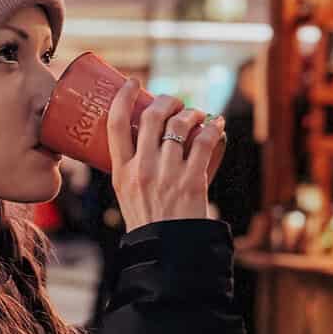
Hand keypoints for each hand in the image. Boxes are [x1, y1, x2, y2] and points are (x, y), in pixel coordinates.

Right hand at [108, 80, 225, 232]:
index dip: (124, 97)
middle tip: (176, 101)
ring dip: (192, 113)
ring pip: (180, 126)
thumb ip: (131, 168)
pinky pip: (204, 143)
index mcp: (120, 172)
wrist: (167, 251)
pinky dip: (213, 128)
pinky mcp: (192, 182)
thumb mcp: (126, 194)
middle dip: (167, 101)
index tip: (133, 82)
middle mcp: (142, 169)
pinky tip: (216, 124)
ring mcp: (167, 175)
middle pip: (152, 118)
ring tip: (197, 114)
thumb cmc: (148, 221)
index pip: (116, 124)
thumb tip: (144, 140)